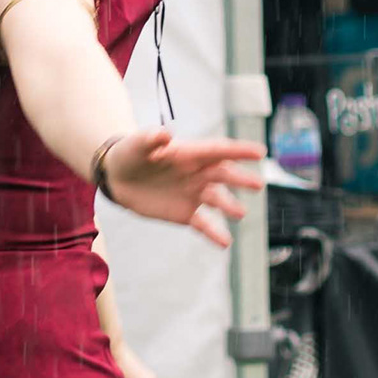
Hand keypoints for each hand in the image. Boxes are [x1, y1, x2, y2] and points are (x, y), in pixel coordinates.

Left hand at [97, 127, 265, 248]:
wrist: (118, 177)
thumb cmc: (131, 153)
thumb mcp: (137, 143)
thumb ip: (151, 139)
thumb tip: (165, 134)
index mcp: (190, 153)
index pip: (218, 150)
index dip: (239, 151)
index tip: (259, 152)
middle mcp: (197, 173)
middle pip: (223, 175)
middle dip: (240, 179)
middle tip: (257, 185)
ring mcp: (193, 193)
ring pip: (217, 200)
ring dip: (229, 206)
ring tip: (240, 214)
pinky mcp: (185, 213)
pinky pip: (204, 224)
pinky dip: (215, 233)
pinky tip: (225, 242)